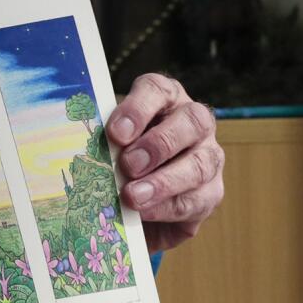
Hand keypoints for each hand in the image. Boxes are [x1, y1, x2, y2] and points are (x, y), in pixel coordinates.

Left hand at [107, 73, 224, 251]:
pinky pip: (197, 200)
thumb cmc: (119, 160)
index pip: (157, 90)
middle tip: (129, 165)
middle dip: (159, 144)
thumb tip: (91, 156)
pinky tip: (144, 213)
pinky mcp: (212, 192)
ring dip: (163, 182)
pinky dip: (166, 207)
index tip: (115, 133)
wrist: (139, 202)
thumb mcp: (111, 146)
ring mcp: (209, 156)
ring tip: (132, 197)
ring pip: (199, 164)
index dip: (137, 109)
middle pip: (192, 121)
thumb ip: (108, 144)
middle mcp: (194, 123)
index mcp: (165, 99)